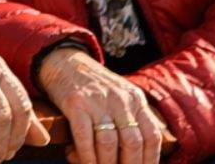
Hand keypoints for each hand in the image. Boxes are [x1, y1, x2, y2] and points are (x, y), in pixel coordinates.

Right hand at [36, 48, 170, 163]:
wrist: (63, 61)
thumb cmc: (93, 84)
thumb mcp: (121, 94)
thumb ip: (134, 116)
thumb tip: (146, 151)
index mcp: (135, 98)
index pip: (152, 136)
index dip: (150, 160)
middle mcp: (120, 99)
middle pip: (132, 143)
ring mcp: (97, 101)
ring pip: (109, 143)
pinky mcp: (75, 103)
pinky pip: (84, 136)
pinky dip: (86, 155)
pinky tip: (84, 162)